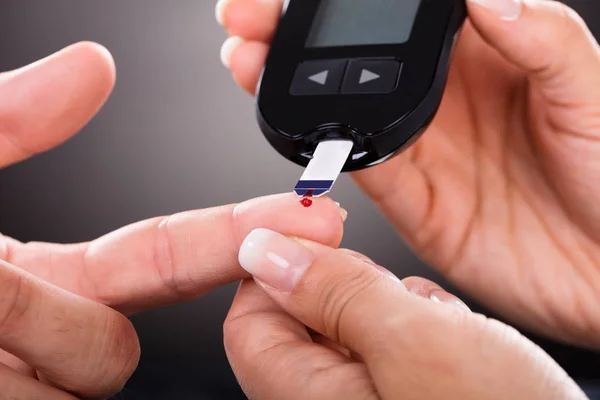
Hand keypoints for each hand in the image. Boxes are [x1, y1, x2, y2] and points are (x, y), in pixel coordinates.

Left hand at [0, 43, 345, 397]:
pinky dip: (13, 377)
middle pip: (116, 349)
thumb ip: (16, 118)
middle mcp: (41, 339)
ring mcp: (30, 387)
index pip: (160, 261)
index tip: (306, 219)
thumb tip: (95, 64)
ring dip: (29, 334)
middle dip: (66, 316)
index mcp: (42, 277)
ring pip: (94, 377)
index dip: (231, 238)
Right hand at [217, 0, 599, 346]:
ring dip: (289, 80)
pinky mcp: (409, 197)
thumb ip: (539, 37)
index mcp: (486, 52)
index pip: (404, 13)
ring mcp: (421, 146)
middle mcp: (443, 97)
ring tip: (248, 59)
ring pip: (341, 104)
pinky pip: (356, 163)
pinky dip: (321, 142)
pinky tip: (291, 122)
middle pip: (357, 54)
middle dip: (297, 30)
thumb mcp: (589, 92)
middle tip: (251, 16)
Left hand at [224, 228, 587, 399]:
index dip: (277, 271)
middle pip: (306, 317)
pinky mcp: (407, 394)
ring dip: (400, 309)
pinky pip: (394, 341)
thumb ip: (332, 293)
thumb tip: (262, 250)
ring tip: (445, 333)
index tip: (318, 239)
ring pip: (357, 322)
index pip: (249, 323)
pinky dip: (425, 328)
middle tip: (401, 299)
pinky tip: (460, 347)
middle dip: (355, 291)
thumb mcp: (416, 341)